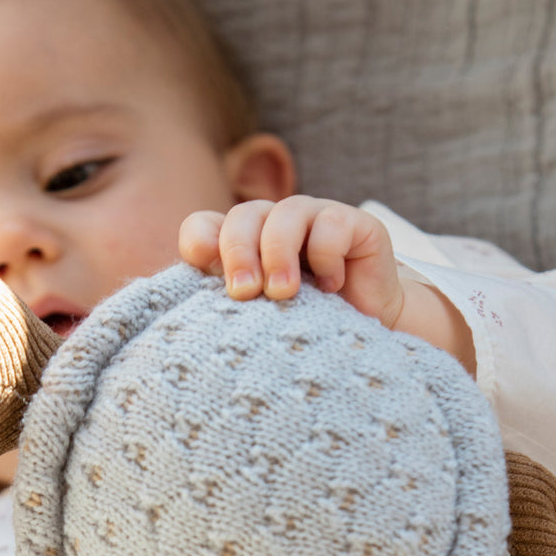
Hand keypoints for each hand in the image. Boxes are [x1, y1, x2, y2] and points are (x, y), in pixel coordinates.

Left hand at [181, 196, 476, 374]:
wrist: (369, 342)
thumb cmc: (306, 333)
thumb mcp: (257, 324)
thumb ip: (226, 310)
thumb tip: (186, 312)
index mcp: (243, 245)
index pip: (205, 226)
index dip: (199, 240)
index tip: (201, 266)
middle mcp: (274, 226)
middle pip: (243, 216)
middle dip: (238, 252)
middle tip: (244, 293)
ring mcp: (316, 219)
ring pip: (286, 213)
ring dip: (279, 253)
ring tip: (283, 294)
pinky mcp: (356, 224)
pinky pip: (332, 224)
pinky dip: (327, 254)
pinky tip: (332, 286)